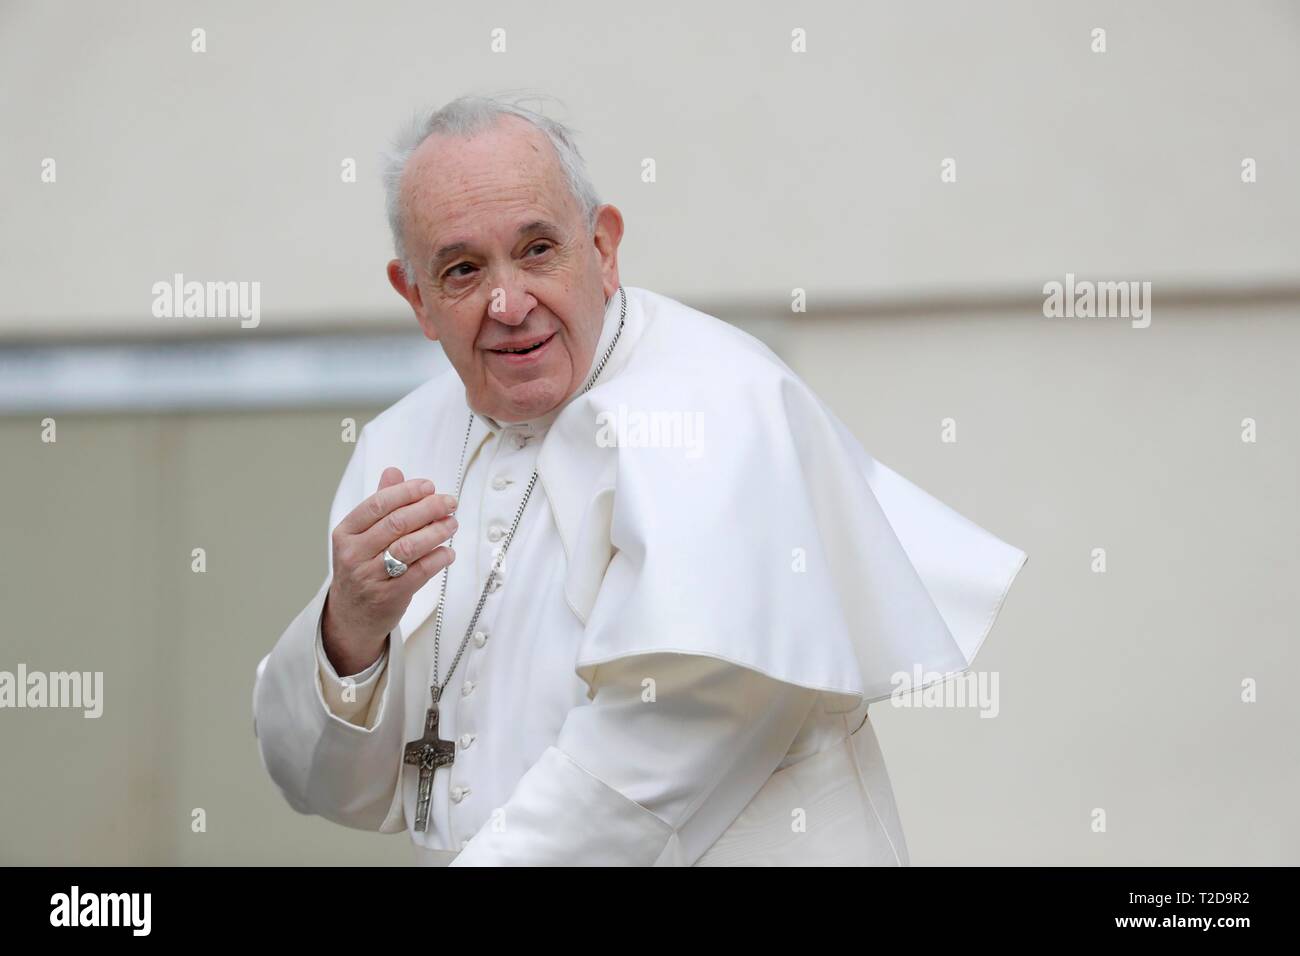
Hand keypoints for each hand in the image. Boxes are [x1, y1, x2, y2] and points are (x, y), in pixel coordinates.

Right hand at [322, 466, 457, 674]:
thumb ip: (379, 504)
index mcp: (345, 533)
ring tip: (452, 523)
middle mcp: (354, 554)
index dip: (407, 492)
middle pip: (396, 524)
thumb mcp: (361, 535)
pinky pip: (419, 573)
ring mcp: (370, 577)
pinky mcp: (389, 596)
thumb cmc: (362, 567)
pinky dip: (437, 559)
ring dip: (436, 532)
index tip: (430, 486)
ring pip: (408, 547)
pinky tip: (448, 551)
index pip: (378, 505)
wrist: (351, 615)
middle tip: (450, 502)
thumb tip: (394, 471)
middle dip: (428, 509)